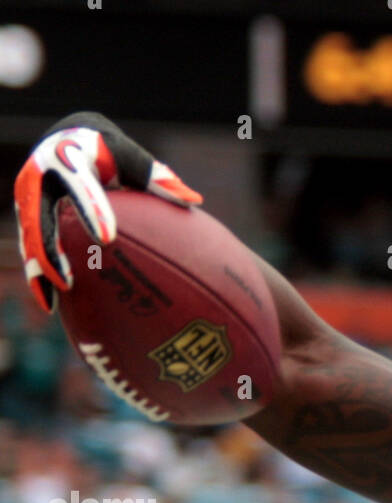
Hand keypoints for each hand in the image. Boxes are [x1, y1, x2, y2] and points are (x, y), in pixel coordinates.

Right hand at [13, 111, 201, 312]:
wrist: (66, 139)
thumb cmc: (107, 150)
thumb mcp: (130, 157)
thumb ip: (157, 177)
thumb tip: (192, 199)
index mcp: (68, 156)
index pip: (79, 184)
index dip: (91, 210)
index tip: (107, 238)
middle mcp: (40, 178)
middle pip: (40, 217)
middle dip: (50, 250)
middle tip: (69, 281)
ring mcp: (29, 199)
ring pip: (30, 237)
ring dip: (39, 270)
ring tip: (54, 301)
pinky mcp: (29, 217)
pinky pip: (31, 247)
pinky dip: (39, 274)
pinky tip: (51, 305)